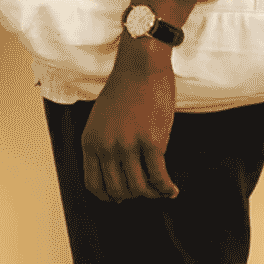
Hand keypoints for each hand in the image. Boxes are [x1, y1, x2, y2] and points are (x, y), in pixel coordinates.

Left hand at [81, 60, 180, 201]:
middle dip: (133, 194)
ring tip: (160, 190)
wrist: (142, 65)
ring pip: (139, 188)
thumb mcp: (100, 117)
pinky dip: (166, 189)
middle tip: (145, 189)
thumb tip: (115, 171)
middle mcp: (107, 146)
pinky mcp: (152, 142)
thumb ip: (103, 143)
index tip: (120, 197)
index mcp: (90, 141)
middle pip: (118, 190)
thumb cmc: (125, 87)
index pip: (94, 184)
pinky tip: (172, 189)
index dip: (108, 196)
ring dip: (151, 193)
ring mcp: (129, 145)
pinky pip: (159, 177)